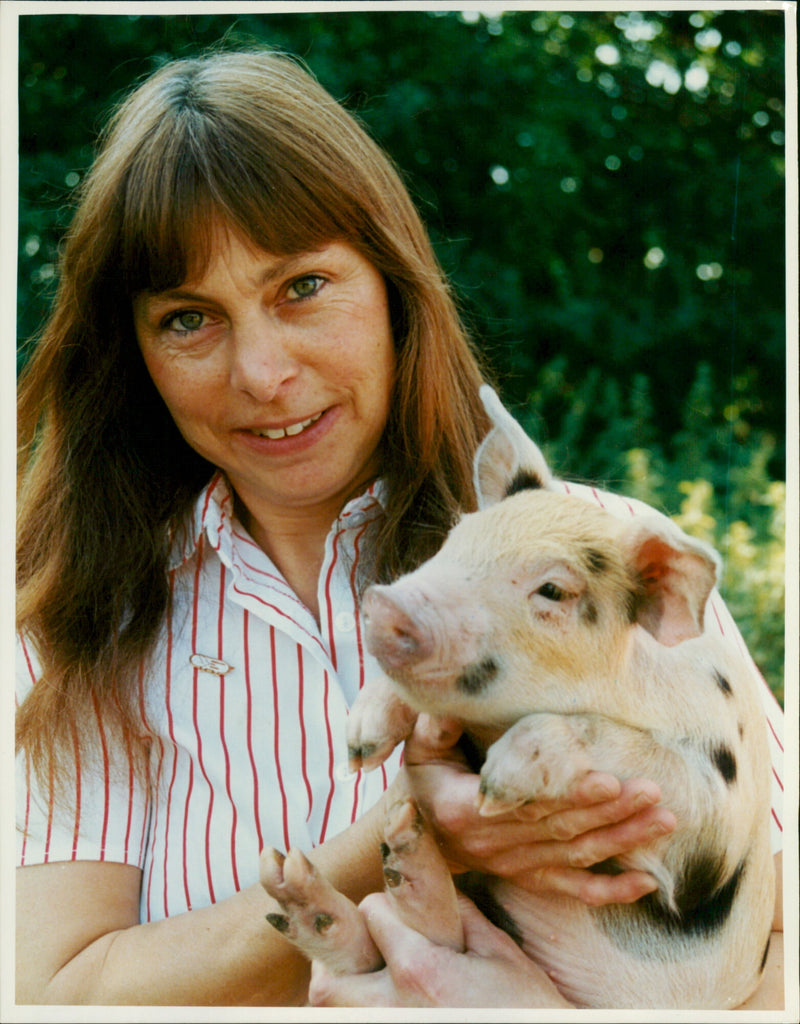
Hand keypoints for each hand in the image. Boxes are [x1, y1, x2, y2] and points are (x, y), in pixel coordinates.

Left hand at [308, 892, 573, 1007]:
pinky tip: (378, 1002)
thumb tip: (435, 891)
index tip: (390, 909)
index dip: (381, 906)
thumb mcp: (500, 953)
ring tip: (358, 982)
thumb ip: (459, 917)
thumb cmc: (528, 1007)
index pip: (372, 912)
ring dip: (340, 995)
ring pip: (330, 1012)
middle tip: (358, 951)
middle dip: (339, 957)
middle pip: (329, 980)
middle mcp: (393, 1009)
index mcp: (420, 969)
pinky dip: (355, 1014)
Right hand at [403, 715, 675, 905]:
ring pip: (575, 856)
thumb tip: (445, 708)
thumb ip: (432, 729)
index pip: (527, 804)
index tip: (608, 780)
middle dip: (611, 811)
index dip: (569, 795)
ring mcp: (514, 866)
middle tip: (652, 792)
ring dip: (622, 840)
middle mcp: (493, 844)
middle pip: (562, 830)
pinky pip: (572, 890)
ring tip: (664, 820)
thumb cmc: (423, 781)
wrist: (420, 833)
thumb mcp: (417, 751)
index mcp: (466, 810)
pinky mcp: (528, 879)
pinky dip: (610, 890)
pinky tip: (647, 882)